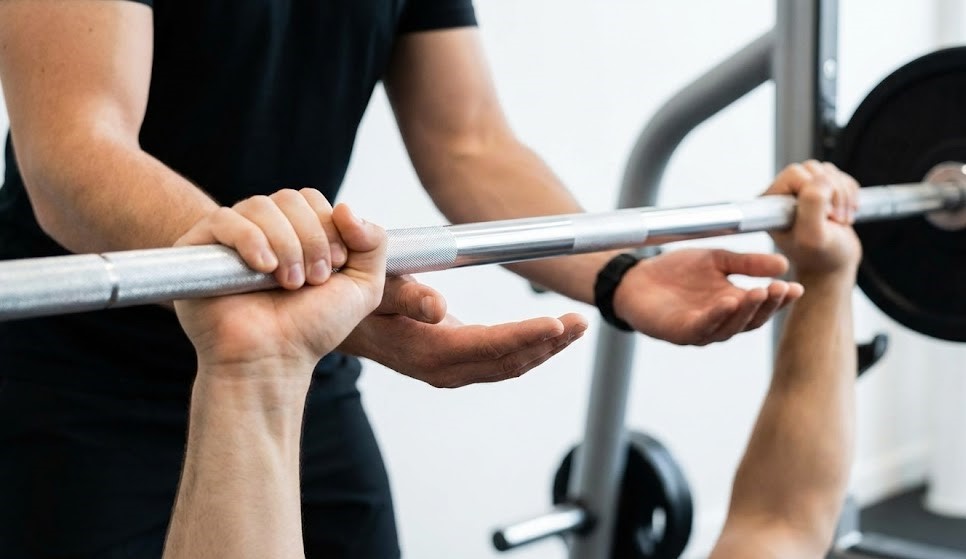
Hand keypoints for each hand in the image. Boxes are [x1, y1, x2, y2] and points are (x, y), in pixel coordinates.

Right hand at [174, 189, 385, 373]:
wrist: (272, 360)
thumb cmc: (311, 329)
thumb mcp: (363, 287)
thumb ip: (373, 243)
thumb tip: (345, 207)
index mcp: (294, 233)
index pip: (311, 199)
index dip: (328, 227)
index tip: (334, 269)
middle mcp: (261, 231)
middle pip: (289, 198)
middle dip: (311, 237)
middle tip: (313, 279)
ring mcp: (230, 239)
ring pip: (261, 206)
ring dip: (286, 243)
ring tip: (289, 283)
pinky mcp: (198, 248)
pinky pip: (225, 220)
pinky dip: (251, 240)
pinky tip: (263, 268)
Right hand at [339, 275, 588, 387]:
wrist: (337, 322)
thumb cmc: (356, 298)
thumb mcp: (374, 288)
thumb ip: (406, 295)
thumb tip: (439, 306)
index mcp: (428, 350)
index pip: (487, 347)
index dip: (524, 336)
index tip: (555, 323)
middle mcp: (443, 367)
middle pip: (508, 362)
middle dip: (548, 344)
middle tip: (580, 322)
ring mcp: (451, 368)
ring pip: (509, 365)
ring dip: (545, 348)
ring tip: (576, 327)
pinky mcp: (456, 361)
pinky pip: (500, 361)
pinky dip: (529, 348)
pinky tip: (550, 335)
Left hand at [613, 249, 802, 345]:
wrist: (637, 277)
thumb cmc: (677, 272)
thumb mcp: (717, 261)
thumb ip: (747, 263)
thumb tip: (784, 263)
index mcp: (733, 305)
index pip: (763, 306)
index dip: (780, 300)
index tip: (797, 287)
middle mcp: (721, 322)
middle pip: (750, 320)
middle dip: (767, 305)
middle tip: (780, 288)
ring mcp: (701, 330)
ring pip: (729, 327)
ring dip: (745, 311)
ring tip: (758, 292)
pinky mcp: (679, 333)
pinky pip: (701, 328)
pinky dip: (716, 316)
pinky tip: (727, 302)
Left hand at [765, 160, 861, 278]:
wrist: (834, 265)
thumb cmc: (820, 256)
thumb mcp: (813, 236)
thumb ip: (812, 206)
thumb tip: (820, 180)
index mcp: (770, 203)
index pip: (795, 174)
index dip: (815, 190)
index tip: (823, 216)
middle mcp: (782, 194)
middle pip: (813, 169)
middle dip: (832, 192)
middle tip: (835, 218)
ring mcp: (801, 190)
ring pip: (827, 171)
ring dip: (842, 194)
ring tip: (840, 218)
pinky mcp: (820, 190)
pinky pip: (839, 175)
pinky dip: (849, 192)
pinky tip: (845, 212)